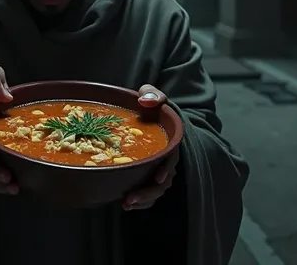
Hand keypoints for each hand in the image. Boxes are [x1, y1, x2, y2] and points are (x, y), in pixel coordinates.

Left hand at [122, 84, 179, 210]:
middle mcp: (166, 157)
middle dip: (149, 192)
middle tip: (130, 198)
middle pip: (163, 181)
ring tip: (125, 204)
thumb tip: (145, 100)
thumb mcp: (152, 94)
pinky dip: (139, 200)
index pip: (172, 157)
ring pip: (155, 190)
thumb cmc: (149, 104)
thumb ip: (152, 93)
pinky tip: (124, 203)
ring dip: (142, 199)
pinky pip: (147, 193)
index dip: (167, 168)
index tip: (158, 177)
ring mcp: (157, 168)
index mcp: (170, 139)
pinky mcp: (147, 175)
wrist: (146, 114)